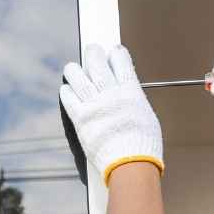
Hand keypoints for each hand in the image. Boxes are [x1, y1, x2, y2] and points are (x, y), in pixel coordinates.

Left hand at [60, 44, 163, 184]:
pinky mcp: (81, 119)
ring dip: (74, 70)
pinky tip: (66, 88)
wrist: (130, 163)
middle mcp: (111, 95)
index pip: (122, 64)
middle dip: (94, 54)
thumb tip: (128, 98)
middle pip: (98, 65)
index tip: (113, 51)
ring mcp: (94, 106)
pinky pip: (69, 99)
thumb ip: (134, 103)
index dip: (117, 54)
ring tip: (72, 67)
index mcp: (130, 93)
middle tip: (92, 50)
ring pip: (79, 79)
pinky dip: (66, 92)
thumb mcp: (147, 118)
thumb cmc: (143, 146)